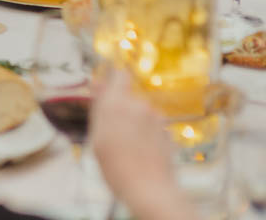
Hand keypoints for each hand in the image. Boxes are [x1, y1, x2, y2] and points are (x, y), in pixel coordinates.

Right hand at [91, 70, 192, 217]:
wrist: (148, 189)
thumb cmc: (116, 165)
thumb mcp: (97, 135)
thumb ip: (100, 107)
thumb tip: (98, 84)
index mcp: (118, 102)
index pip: (120, 75)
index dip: (114, 80)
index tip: (107, 91)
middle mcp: (140, 105)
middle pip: (130, 97)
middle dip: (122, 108)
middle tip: (112, 131)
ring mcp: (157, 119)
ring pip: (142, 113)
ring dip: (135, 123)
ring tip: (127, 147)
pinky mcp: (168, 132)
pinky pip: (153, 127)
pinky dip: (147, 135)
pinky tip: (141, 153)